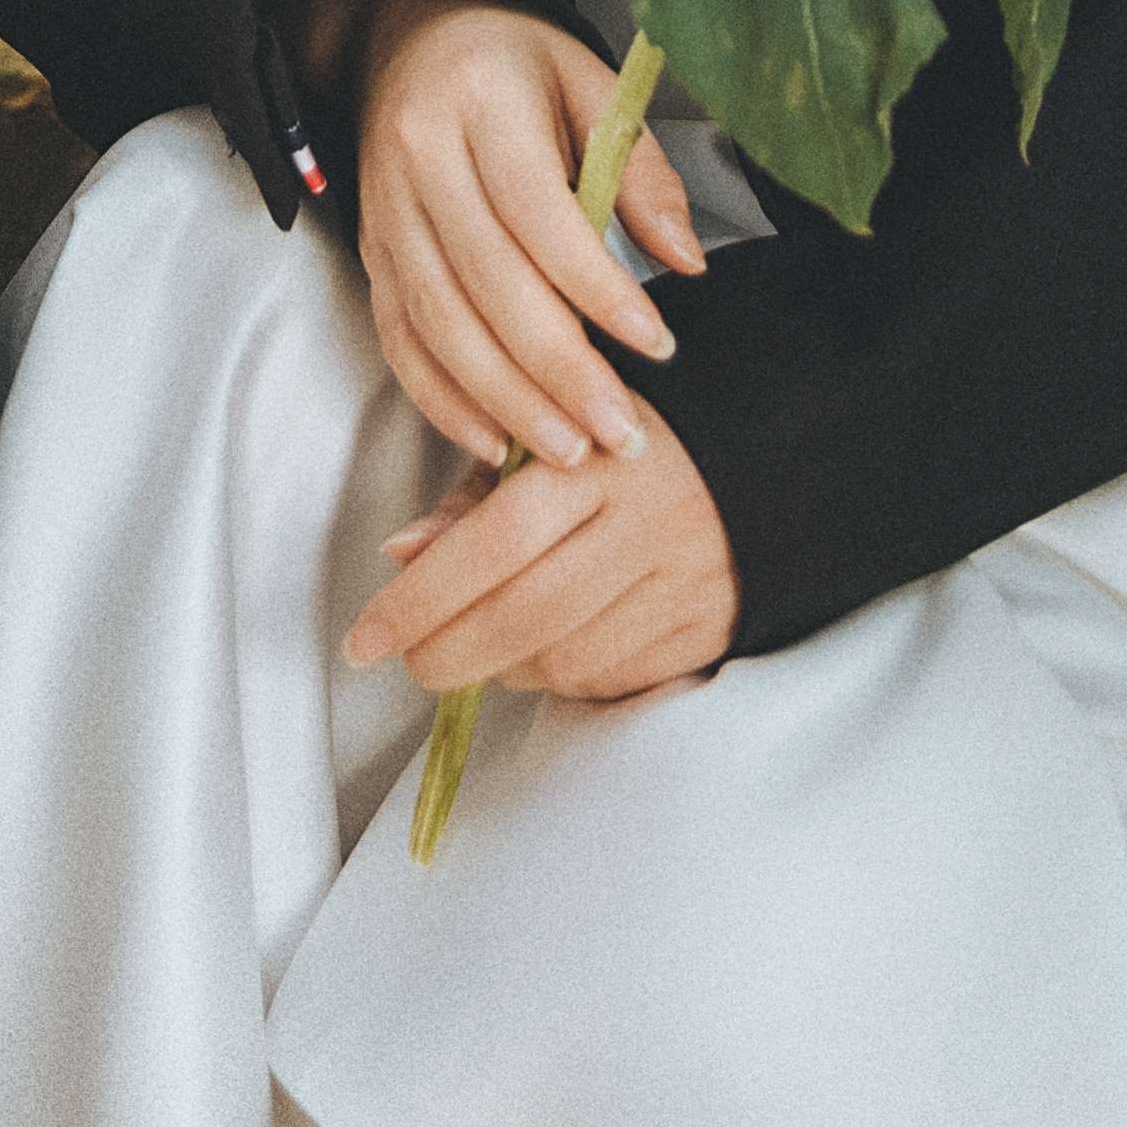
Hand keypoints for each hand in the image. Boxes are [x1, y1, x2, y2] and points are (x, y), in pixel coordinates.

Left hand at [345, 407, 737, 711]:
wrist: (762, 461)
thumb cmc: (623, 451)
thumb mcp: (548, 445)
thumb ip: (469, 502)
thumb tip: (399, 556)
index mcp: (596, 457)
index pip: (494, 540)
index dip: (421, 598)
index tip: (365, 638)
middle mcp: (646, 521)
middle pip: (526, 614)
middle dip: (449, 652)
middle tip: (410, 662)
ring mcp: (682, 581)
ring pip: (565, 660)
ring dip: (505, 666)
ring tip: (486, 642)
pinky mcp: (706, 631)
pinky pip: (609, 681)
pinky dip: (562, 678)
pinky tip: (553, 644)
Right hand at [348, 0, 705, 473]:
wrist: (411, 38)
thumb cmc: (516, 65)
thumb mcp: (591, 85)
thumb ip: (640, 173)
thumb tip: (686, 262)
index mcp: (481, 101)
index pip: (537, 211)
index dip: (595, 287)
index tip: (657, 345)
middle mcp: (420, 157)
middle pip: (487, 282)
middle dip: (558, 371)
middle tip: (619, 431)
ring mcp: (385, 210)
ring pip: (440, 323)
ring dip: (506, 401)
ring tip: (570, 450)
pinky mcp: (370, 253)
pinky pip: (399, 340)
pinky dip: (444, 399)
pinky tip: (496, 440)